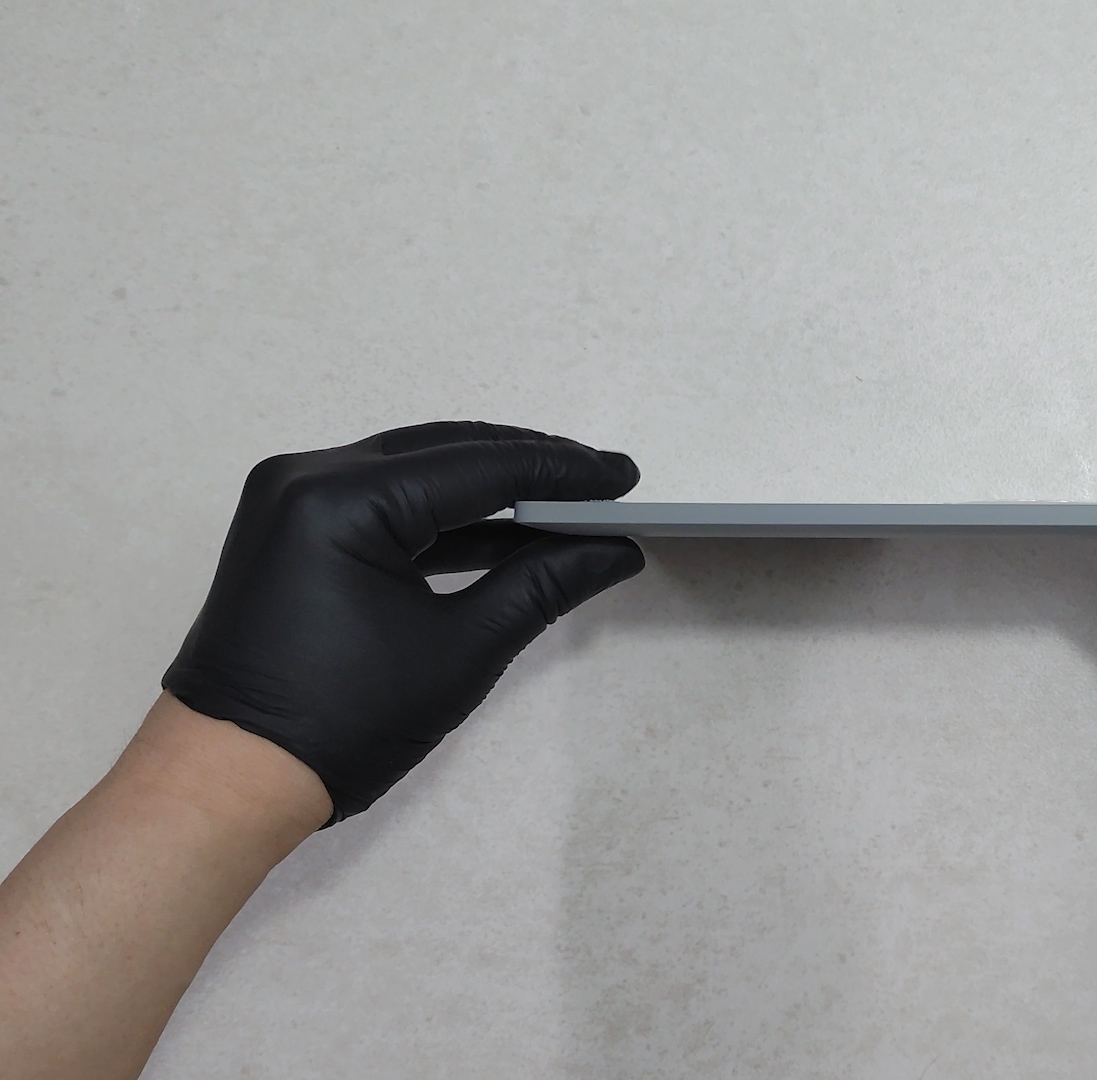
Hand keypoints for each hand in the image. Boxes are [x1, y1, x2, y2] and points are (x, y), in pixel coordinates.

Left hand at [163, 421, 646, 824]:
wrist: (226, 781)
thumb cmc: (338, 724)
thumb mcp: (460, 651)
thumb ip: (543, 585)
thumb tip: (614, 550)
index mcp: (340, 500)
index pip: (477, 467)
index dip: (560, 472)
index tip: (624, 477)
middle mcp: (306, 477)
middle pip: (445, 451)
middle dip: (530, 469)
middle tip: (606, 485)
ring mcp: (290, 499)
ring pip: (416, 470)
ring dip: (490, 490)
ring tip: (568, 508)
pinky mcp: (291, 528)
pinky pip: (384, 500)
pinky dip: (445, 516)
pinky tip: (506, 534)